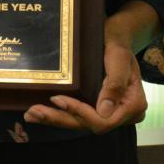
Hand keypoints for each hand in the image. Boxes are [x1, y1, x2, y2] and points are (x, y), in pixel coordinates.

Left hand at [23, 27, 148, 133]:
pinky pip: (77, 116)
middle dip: (61, 118)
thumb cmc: (118, 44)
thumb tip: (105, 112)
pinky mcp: (96, 108)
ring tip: (31, 114)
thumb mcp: (119, 58)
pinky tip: (40, 114)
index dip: (80, 113)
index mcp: (132, 106)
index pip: (104, 120)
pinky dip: (59, 114)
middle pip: (89, 125)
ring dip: (55, 119)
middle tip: (34, 111)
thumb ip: (115, 83)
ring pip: (80, 123)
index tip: (58, 100)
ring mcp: (108, 113)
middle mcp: (121, 115)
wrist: (116, 38)